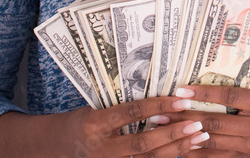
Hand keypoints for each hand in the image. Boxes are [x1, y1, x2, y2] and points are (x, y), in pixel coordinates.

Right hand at [0, 97, 208, 156]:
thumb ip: (122, 108)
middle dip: (173, 134)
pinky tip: (185, 152)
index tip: (181, 99)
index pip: (130, 113)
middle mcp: (100, 148)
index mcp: (94, 124)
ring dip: (176, 150)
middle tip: (198, 123)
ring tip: (199, 138)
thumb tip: (160, 97)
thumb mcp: (93, 109)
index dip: (157, 106)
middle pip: (143, 144)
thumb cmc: (77, 122)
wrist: (50, 148)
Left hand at [158, 86, 249, 157]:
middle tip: (159, 111)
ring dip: (185, 136)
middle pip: (215, 120)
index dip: (204, 93)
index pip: (229, 96)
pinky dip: (199, 155)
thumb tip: (211, 93)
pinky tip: (181, 151)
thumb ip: (246, 100)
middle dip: (184, 116)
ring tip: (163, 130)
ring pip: (212, 141)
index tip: (181, 88)